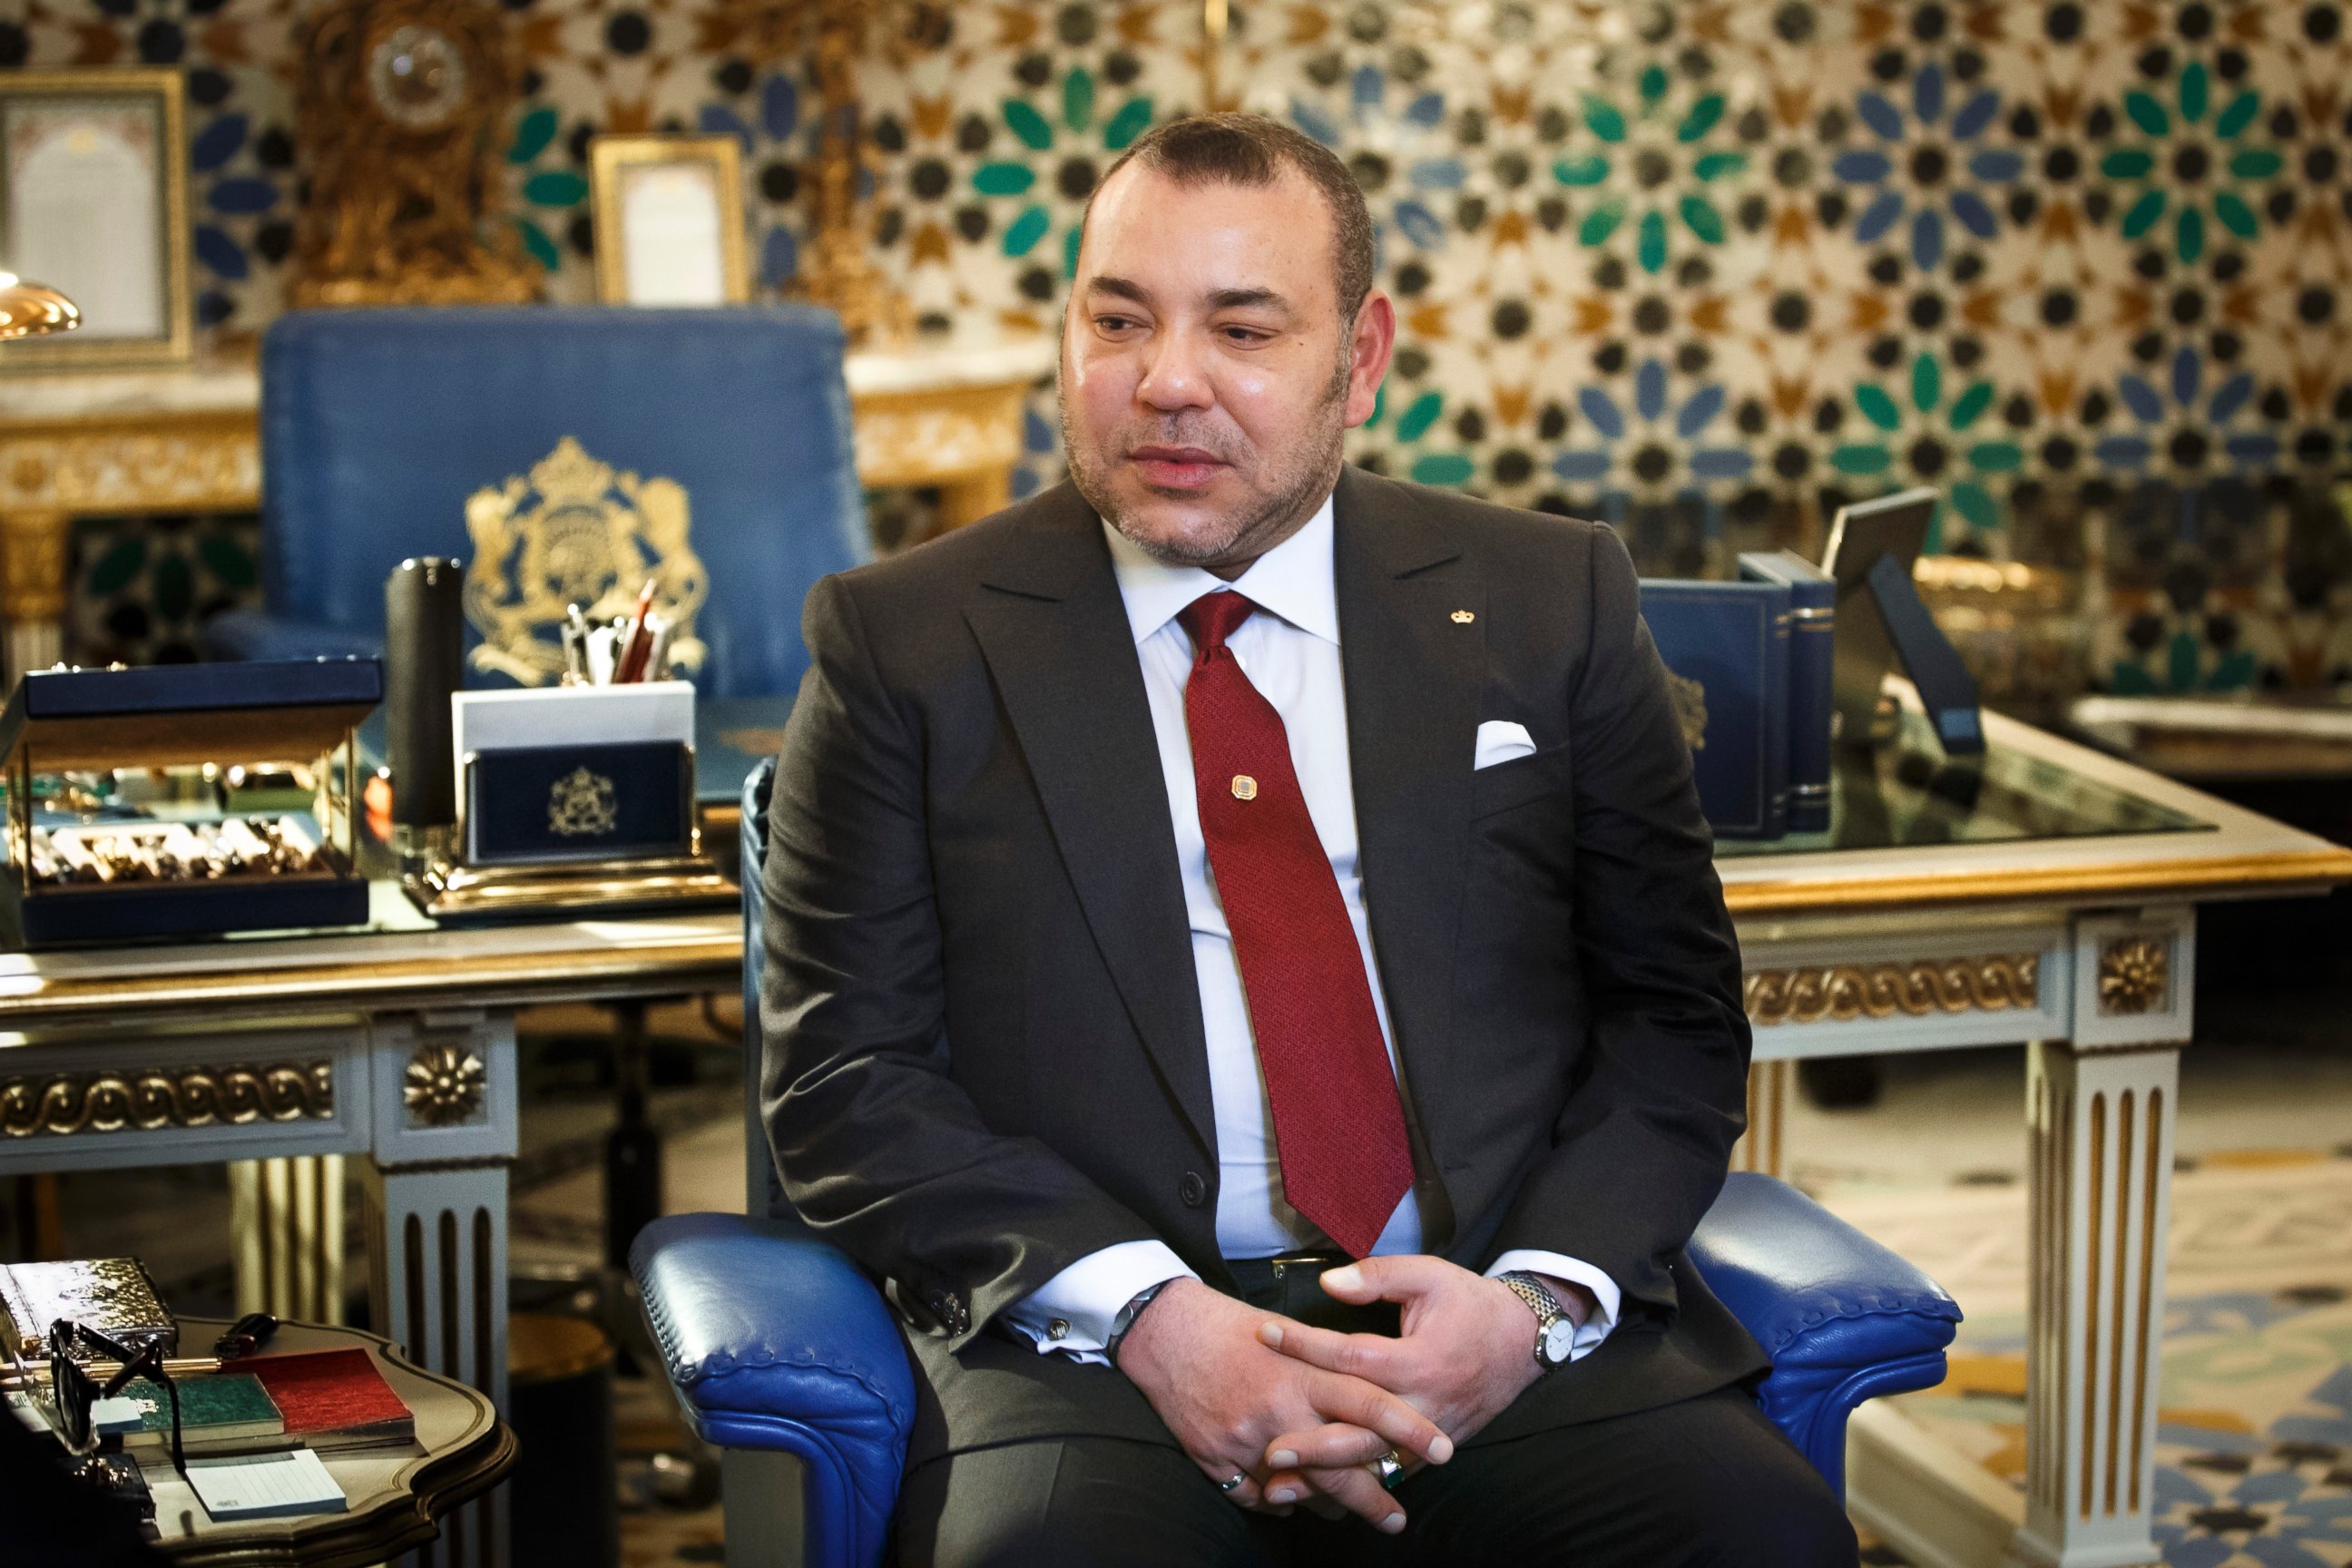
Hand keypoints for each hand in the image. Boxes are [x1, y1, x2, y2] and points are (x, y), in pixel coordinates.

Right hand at [1116, 1277, 1453, 1529]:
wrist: (1165, 1333)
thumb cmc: (1231, 1327)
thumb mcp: (1290, 1332)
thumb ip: (1329, 1367)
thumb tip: (1366, 1403)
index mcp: (1303, 1374)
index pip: (1370, 1404)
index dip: (1410, 1430)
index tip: (1443, 1450)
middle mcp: (1278, 1412)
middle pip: (1341, 1468)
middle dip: (1375, 1499)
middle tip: (1397, 1518)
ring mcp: (1246, 1441)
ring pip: (1302, 1492)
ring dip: (1328, 1505)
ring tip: (1347, 1511)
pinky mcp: (1216, 1460)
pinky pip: (1257, 1498)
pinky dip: (1279, 1501)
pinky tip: (1292, 1498)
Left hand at [1254, 1256, 1555, 1505]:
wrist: (1523, 1340)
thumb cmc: (1470, 1304)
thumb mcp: (1428, 1275)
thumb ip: (1377, 1276)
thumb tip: (1329, 1283)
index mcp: (1418, 1360)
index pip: (1350, 1355)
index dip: (1304, 1343)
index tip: (1264, 1333)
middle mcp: (1424, 1405)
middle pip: (1361, 1432)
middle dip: (1313, 1445)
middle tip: (1269, 1451)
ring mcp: (1430, 1433)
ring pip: (1374, 1462)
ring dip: (1328, 1478)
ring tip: (1282, 1487)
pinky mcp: (1433, 1448)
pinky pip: (1392, 1472)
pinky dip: (1356, 1485)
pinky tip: (1320, 1493)